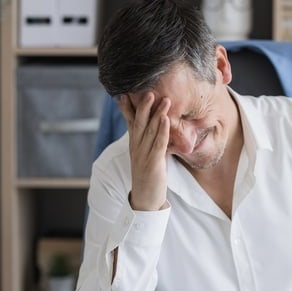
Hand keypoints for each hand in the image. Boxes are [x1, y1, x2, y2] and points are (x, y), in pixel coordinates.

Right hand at [118, 92, 170, 210]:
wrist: (145, 200)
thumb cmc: (148, 177)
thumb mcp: (147, 156)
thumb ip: (150, 142)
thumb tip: (155, 128)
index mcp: (134, 145)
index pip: (130, 123)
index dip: (129, 108)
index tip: (126, 92)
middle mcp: (136, 148)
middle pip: (139, 123)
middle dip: (143, 106)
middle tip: (148, 90)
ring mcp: (144, 155)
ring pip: (150, 131)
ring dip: (156, 114)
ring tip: (163, 99)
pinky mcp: (153, 163)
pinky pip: (158, 144)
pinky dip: (162, 131)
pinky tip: (165, 120)